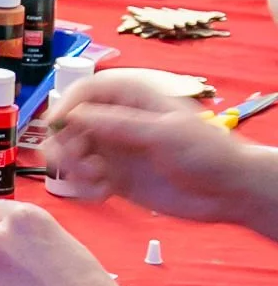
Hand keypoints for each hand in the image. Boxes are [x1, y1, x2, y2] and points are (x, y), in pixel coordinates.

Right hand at [45, 73, 259, 223]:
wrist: (230, 192)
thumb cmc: (205, 152)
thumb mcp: (162, 133)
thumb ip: (117, 124)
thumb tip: (73, 115)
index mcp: (129, 98)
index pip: (83, 91)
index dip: (64, 105)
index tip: (55, 126)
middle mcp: (115, 121)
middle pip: (68, 123)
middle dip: (66, 142)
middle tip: (80, 162)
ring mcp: (113, 150)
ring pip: (70, 152)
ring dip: (73, 166)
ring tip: (95, 179)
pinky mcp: (114, 178)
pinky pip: (83, 179)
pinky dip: (84, 187)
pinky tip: (102, 194)